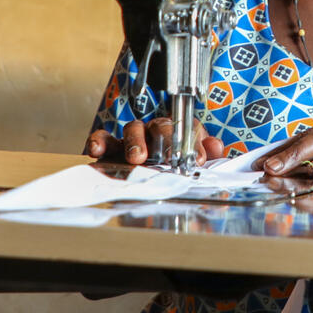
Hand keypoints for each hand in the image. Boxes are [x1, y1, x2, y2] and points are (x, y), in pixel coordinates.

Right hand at [86, 119, 224, 166]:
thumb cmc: (173, 169)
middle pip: (160, 126)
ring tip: (136, 157)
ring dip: (135, 141)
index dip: (194, 143)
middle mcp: (155, 133)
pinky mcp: (111, 148)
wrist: (150, 186)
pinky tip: (96, 150)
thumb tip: (215, 147)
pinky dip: (98, 141)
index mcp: (178, 135)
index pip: (189, 130)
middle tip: (166, 157)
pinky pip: (103, 139)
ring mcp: (133, 139)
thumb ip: (207, 155)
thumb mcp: (194, 165)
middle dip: (164, 139)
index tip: (197, 159)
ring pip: (133, 129)